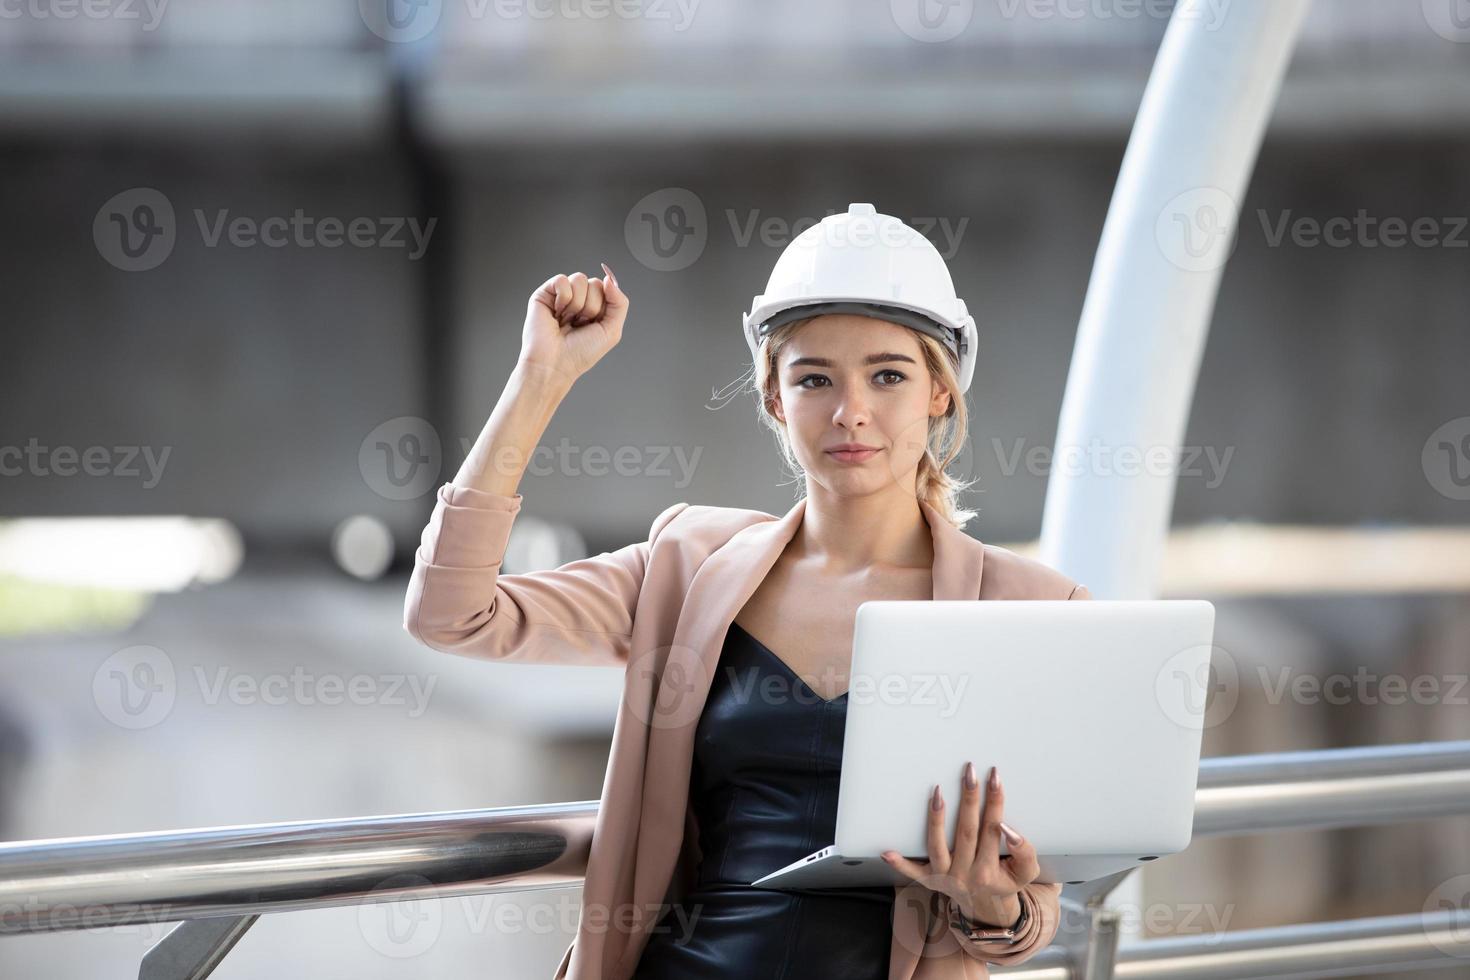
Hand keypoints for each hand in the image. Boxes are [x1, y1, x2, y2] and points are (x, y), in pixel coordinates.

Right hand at [520, 263, 628, 388]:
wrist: (554, 363)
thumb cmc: (580, 353)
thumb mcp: (612, 331)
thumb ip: (619, 303)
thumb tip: (609, 278)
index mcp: (595, 308)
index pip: (607, 288)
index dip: (604, 307)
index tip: (594, 324)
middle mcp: (579, 300)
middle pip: (595, 283)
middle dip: (591, 307)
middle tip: (578, 324)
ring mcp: (561, 295)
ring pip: (580, 279)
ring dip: (577, 304)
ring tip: (567, 320)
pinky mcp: (545, 293)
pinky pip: (562, 280)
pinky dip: (562, 298)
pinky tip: (557, 313)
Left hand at [881, 763, 1038, 928]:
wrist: (987, 907)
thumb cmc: (1005, 881)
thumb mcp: (1026, 873)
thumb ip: (1024, 852)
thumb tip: (1007, 829)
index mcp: (989, 872)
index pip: (992, 830)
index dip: (995, 802)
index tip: (995, 777)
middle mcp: (964, 875)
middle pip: (966, 832)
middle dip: (969, 799)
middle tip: (970, 771)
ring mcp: (944, 877)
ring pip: (937, 846)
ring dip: (936, 818)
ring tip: (937, 791)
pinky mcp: (928, 880)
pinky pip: (912, 872)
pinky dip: (899, 863)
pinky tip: (886, 851)